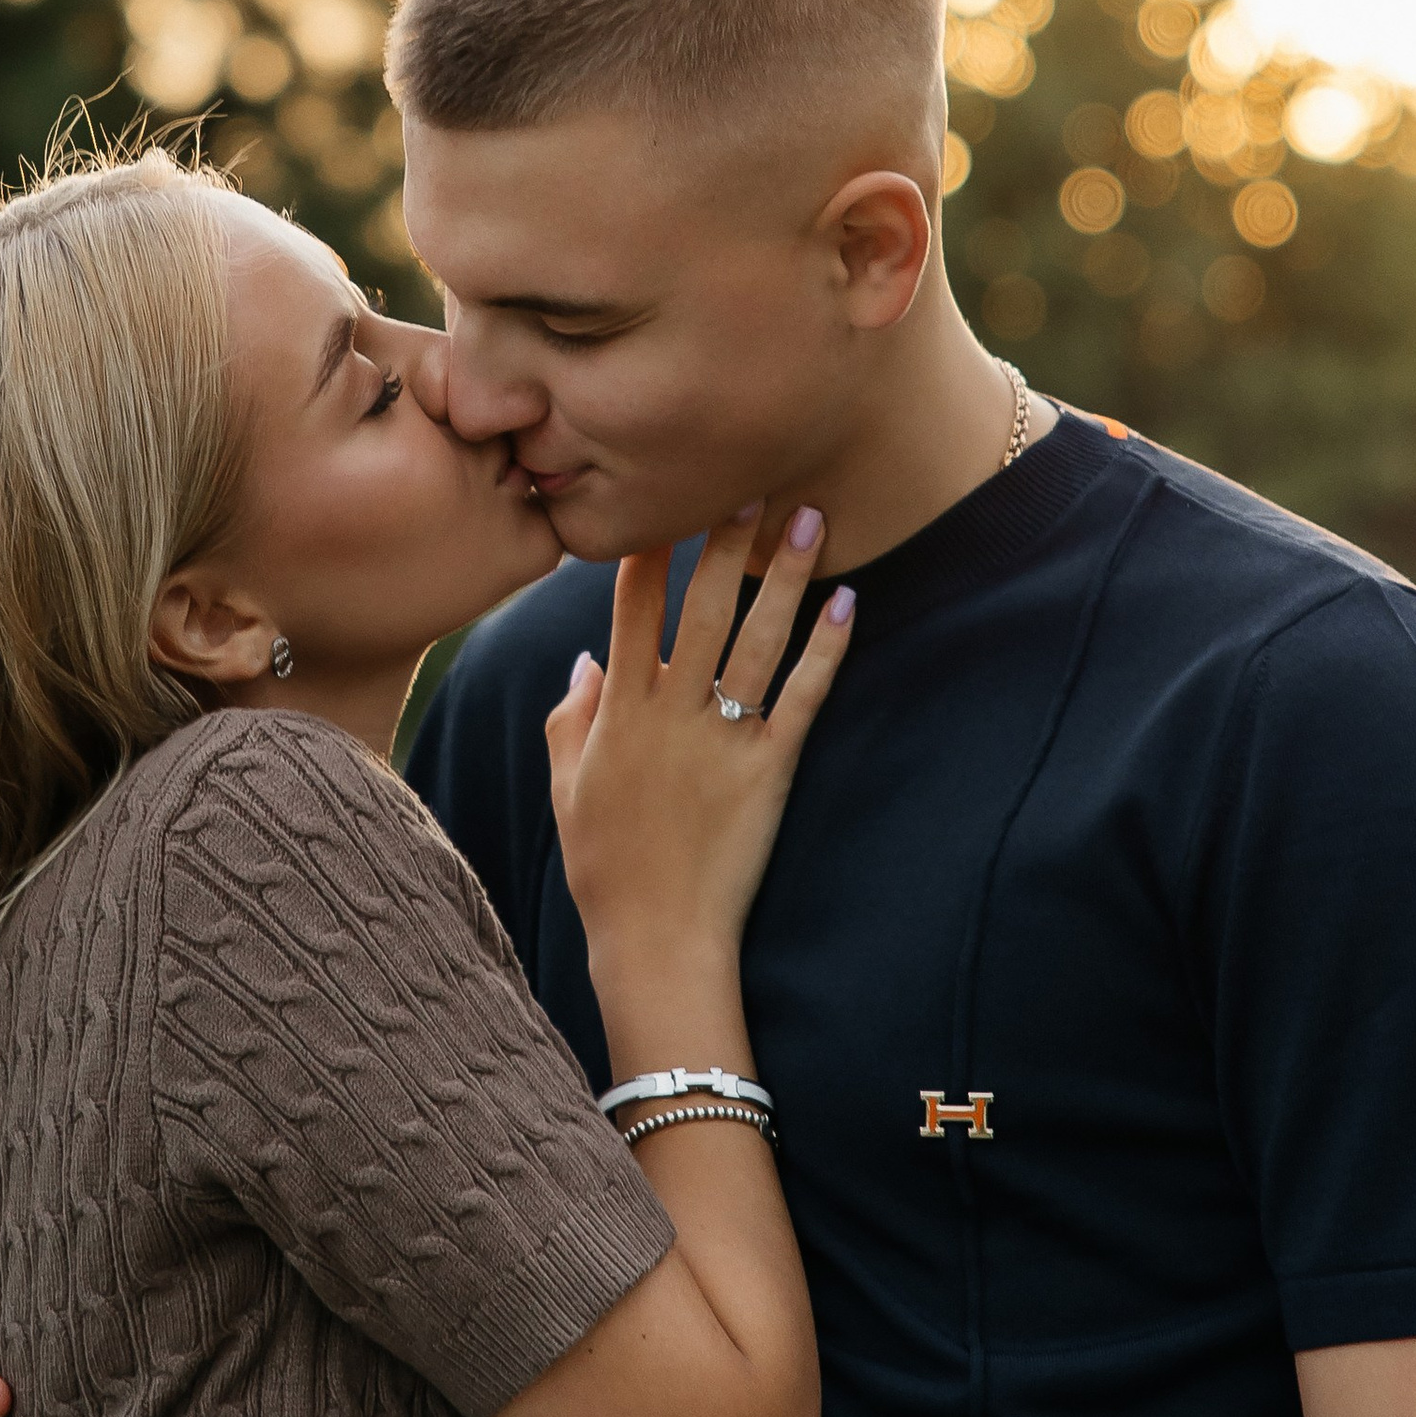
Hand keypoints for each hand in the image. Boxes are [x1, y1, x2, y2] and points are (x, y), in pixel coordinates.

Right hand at [545, 507, 852, 970]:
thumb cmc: (605, 865)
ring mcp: (722, 738)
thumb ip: (572, 717)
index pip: (631, 606)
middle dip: (727, 539)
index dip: (650, 546)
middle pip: (701, 605)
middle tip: (751, 480)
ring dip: (786, 574)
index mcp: (619, 710)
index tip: (665, 493)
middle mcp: (670, 712)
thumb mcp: (568, 786)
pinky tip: (848, 604)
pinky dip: (827, 648)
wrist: (656, 936)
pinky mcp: (769, 769)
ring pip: (756, 638)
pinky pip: (802, 696)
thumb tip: (585, 660)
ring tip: (808, 516)